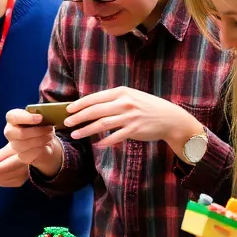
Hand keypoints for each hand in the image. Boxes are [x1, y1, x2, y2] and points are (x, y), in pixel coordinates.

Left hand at [0, 142, 29, 187]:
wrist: (38, 150)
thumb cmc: (23, 142)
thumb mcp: (13, 143)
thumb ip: (2, 153)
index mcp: (25, 156)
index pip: (7, 166)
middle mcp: (26, 168)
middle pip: (5, 175)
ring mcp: (25, 176)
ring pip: (5, 181)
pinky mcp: (22, 180)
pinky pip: (7, 183)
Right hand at [4, 109, 63, 176]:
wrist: (39, 138)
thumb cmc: (37, 123)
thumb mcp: (37, 116)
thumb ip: (37, 115)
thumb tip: (43, 117)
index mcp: (11, 118)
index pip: (14, 117)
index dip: (27, 118)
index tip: (40, 118)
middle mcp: (10, 132)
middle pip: (22, 134)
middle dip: (39, 131)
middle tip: (50, 128)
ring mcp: (14, 145)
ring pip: (28, 144)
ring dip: (42, 139)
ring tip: (50, 135)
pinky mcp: (22, 156)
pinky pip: (32, 153)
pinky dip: (42, 148)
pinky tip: (46, 143)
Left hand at [64, 87, 199, 148]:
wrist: (170, 118)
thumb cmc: (147, 106)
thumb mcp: (131, 96)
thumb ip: (114, 99)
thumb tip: (91, 105)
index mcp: (122, 92)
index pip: (95, 97)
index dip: (80, 104)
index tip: (68, 109)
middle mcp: (124, 103)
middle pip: (95, 110)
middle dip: (78, 117)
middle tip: (66, 122)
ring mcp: (130, 117)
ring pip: (102, 124)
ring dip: (86, 130)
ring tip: (75, 134)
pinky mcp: (134, 130)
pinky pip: (115, 137)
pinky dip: (104, 141)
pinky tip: (96, 144)